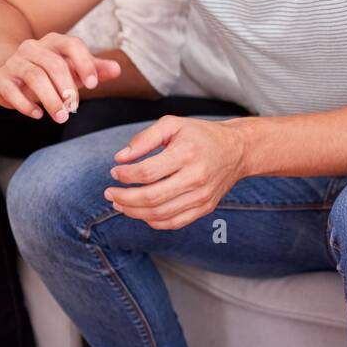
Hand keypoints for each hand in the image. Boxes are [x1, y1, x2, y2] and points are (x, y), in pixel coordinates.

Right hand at [0, 33, 120, 122]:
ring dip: (50, 100)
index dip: (85, 64)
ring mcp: (14, 62)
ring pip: (34, 77)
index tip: (93, 85)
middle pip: (53, 64)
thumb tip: (117, 69)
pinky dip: (26, 105)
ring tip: (61, 117)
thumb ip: (95, 69)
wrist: (9, 75)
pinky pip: (12, 91)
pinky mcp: (0, 79)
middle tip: (75, 109)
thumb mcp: (74, 70)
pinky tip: (38, 115)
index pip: (72, 45)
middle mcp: (32, 47)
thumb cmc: (49, 73)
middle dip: (67, 89)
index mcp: (54, 41)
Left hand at [105, 116, 248, 229]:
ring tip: (120, 203)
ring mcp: (202, 196)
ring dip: (134, 212)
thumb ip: (145, 138)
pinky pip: (174, 222)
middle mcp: (196, 177)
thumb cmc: (201, 135)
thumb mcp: (173, 124)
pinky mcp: (205, 207)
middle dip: (124, 198)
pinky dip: (153, 221)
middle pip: (151, 198)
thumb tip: (120, 158)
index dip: (125, 175)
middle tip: (109, 193)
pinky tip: (141, 212)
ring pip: (160, 214)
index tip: (115, 172)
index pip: (147, 172)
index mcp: (187, 154)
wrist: (238, 149)